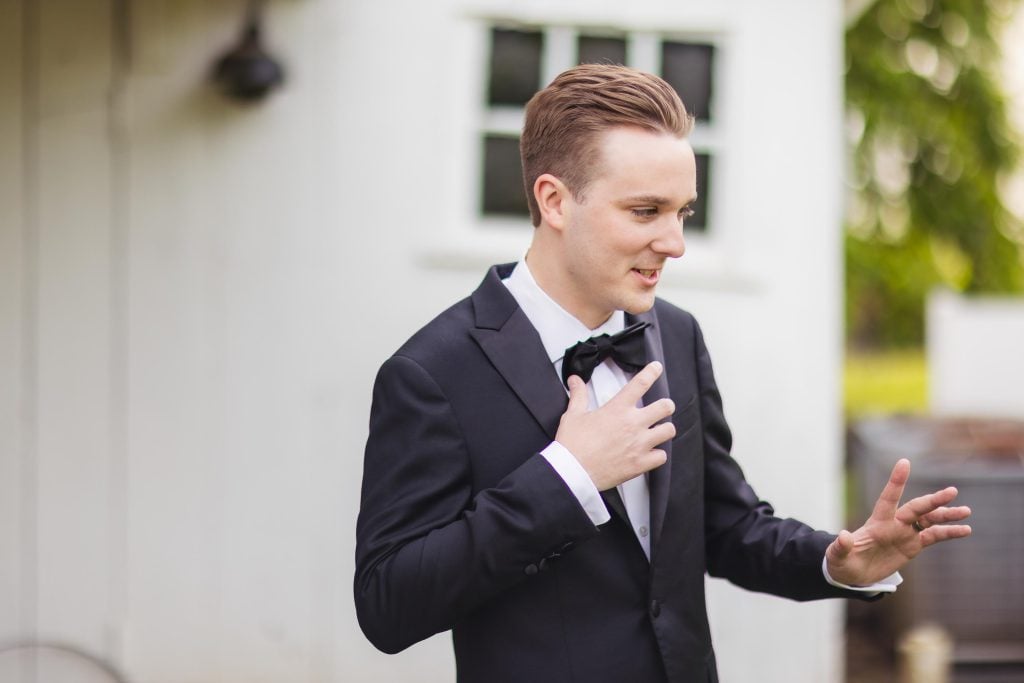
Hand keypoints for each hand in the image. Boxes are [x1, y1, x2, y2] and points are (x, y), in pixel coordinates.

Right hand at [554, 361, 675, 490]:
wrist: (573, 472)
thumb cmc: (572, 444)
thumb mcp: (573, 415)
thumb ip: (578, 395)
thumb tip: (575, 380)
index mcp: (617, 409)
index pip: (640, 383)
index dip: (651, 372)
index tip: (656, 368)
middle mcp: (633, 424)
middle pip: (665, 407)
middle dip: (666, 406)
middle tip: (663, 408)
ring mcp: (639, 444)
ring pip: (668, 431)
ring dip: (664, 429)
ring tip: (658, 430)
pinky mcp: (640, 463)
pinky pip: (662, 456)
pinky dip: (658, 454)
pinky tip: (651, 453)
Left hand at [826, 458, 971, 585]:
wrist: (852, 572)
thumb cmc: (841, 561)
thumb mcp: (837, 556)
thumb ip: (841, 546)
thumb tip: (842, 535)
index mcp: (877, 522)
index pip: (888, 498)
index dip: (896, 481)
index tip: (904, 462)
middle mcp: (893, 523)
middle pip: (916, 508)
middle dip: (933, 500)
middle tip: (951, 491)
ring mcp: (904, 533)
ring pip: (929, 519)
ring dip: (946, 514)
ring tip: (966, 510)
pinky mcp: (912, 545)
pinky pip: (934, 536)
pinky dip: (949, 532)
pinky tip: (965, 529)